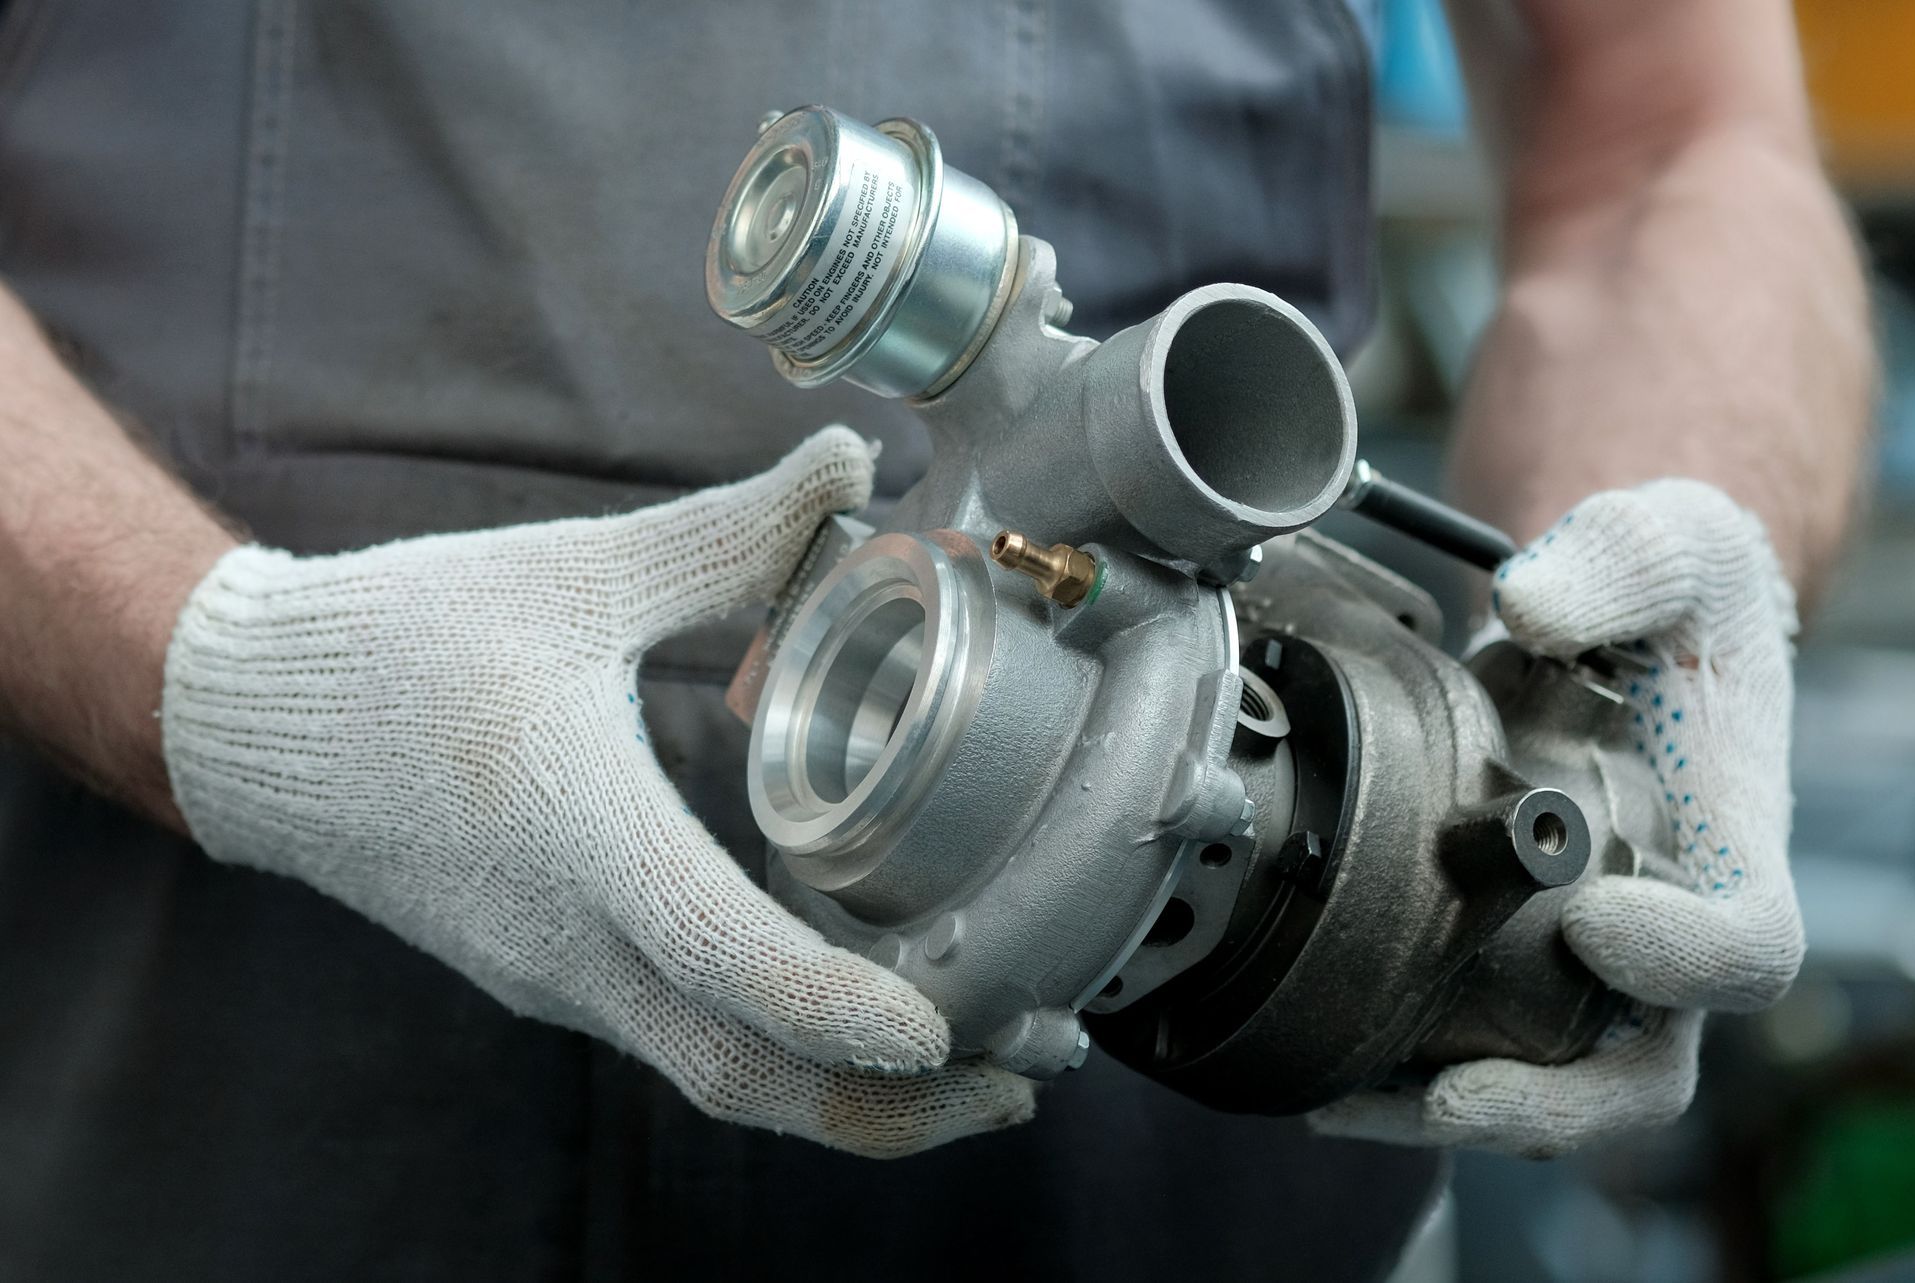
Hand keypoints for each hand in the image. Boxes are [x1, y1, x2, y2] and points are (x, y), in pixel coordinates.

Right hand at [161, 427, 1034, 1157]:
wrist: (254, 723)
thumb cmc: (405, 640)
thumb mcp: (577, 574)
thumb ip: (729, 532)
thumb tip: (847, 461)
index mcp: (575, 830)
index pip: (722, 959)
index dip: (838, 1010)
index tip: (945, 1031)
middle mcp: (567, 938)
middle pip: (743, 1077)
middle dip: (892, 1108)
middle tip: (1022, 1077)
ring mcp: (556, 977)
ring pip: (717, 1078)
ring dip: (850, 1098)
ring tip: (972, 1069)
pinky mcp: (553, 978)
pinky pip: (685, 1045)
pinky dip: (785, 1057)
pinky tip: (858, 1019)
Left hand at [1311, 479, 1802, 1157]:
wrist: (1617, 626)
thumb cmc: (1663, 595)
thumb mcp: (1662, 546)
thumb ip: (1616, 564)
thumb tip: (1529, 607)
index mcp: (1727, 848)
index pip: (1746, 946)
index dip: (1686, 959)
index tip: (1597, 923)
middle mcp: (1667, 927)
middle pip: (1644, 1070)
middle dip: (1552, 1102)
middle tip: (1450, 1094)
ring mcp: (1590, 959)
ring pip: (1548, 1079)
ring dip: (1450, 1107)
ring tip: (1342, 1104)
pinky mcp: (1515, 957)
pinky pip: (1473, 1041)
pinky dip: (1402, 1072)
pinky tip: (1318, 1070)